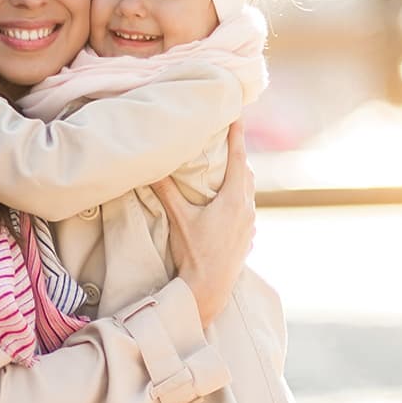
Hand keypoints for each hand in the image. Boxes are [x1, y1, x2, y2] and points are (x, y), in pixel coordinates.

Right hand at [153, 122, 255, 325]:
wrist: (209, 290)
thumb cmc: (194, 253)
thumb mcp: (179, 218)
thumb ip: (166, 190)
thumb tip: (152, 166)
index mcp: (233, 199)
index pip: (237, 157)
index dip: (237, 134)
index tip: (239, 113)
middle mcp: (246, 209)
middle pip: (246, 172)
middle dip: (237, 153)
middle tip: (229, 136)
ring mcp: (249, 225)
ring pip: (247, 192)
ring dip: (238, 177)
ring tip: (227, 166)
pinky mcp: (247, 238)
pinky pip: (246, 209)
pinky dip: (238, 198)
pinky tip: (228, 202)